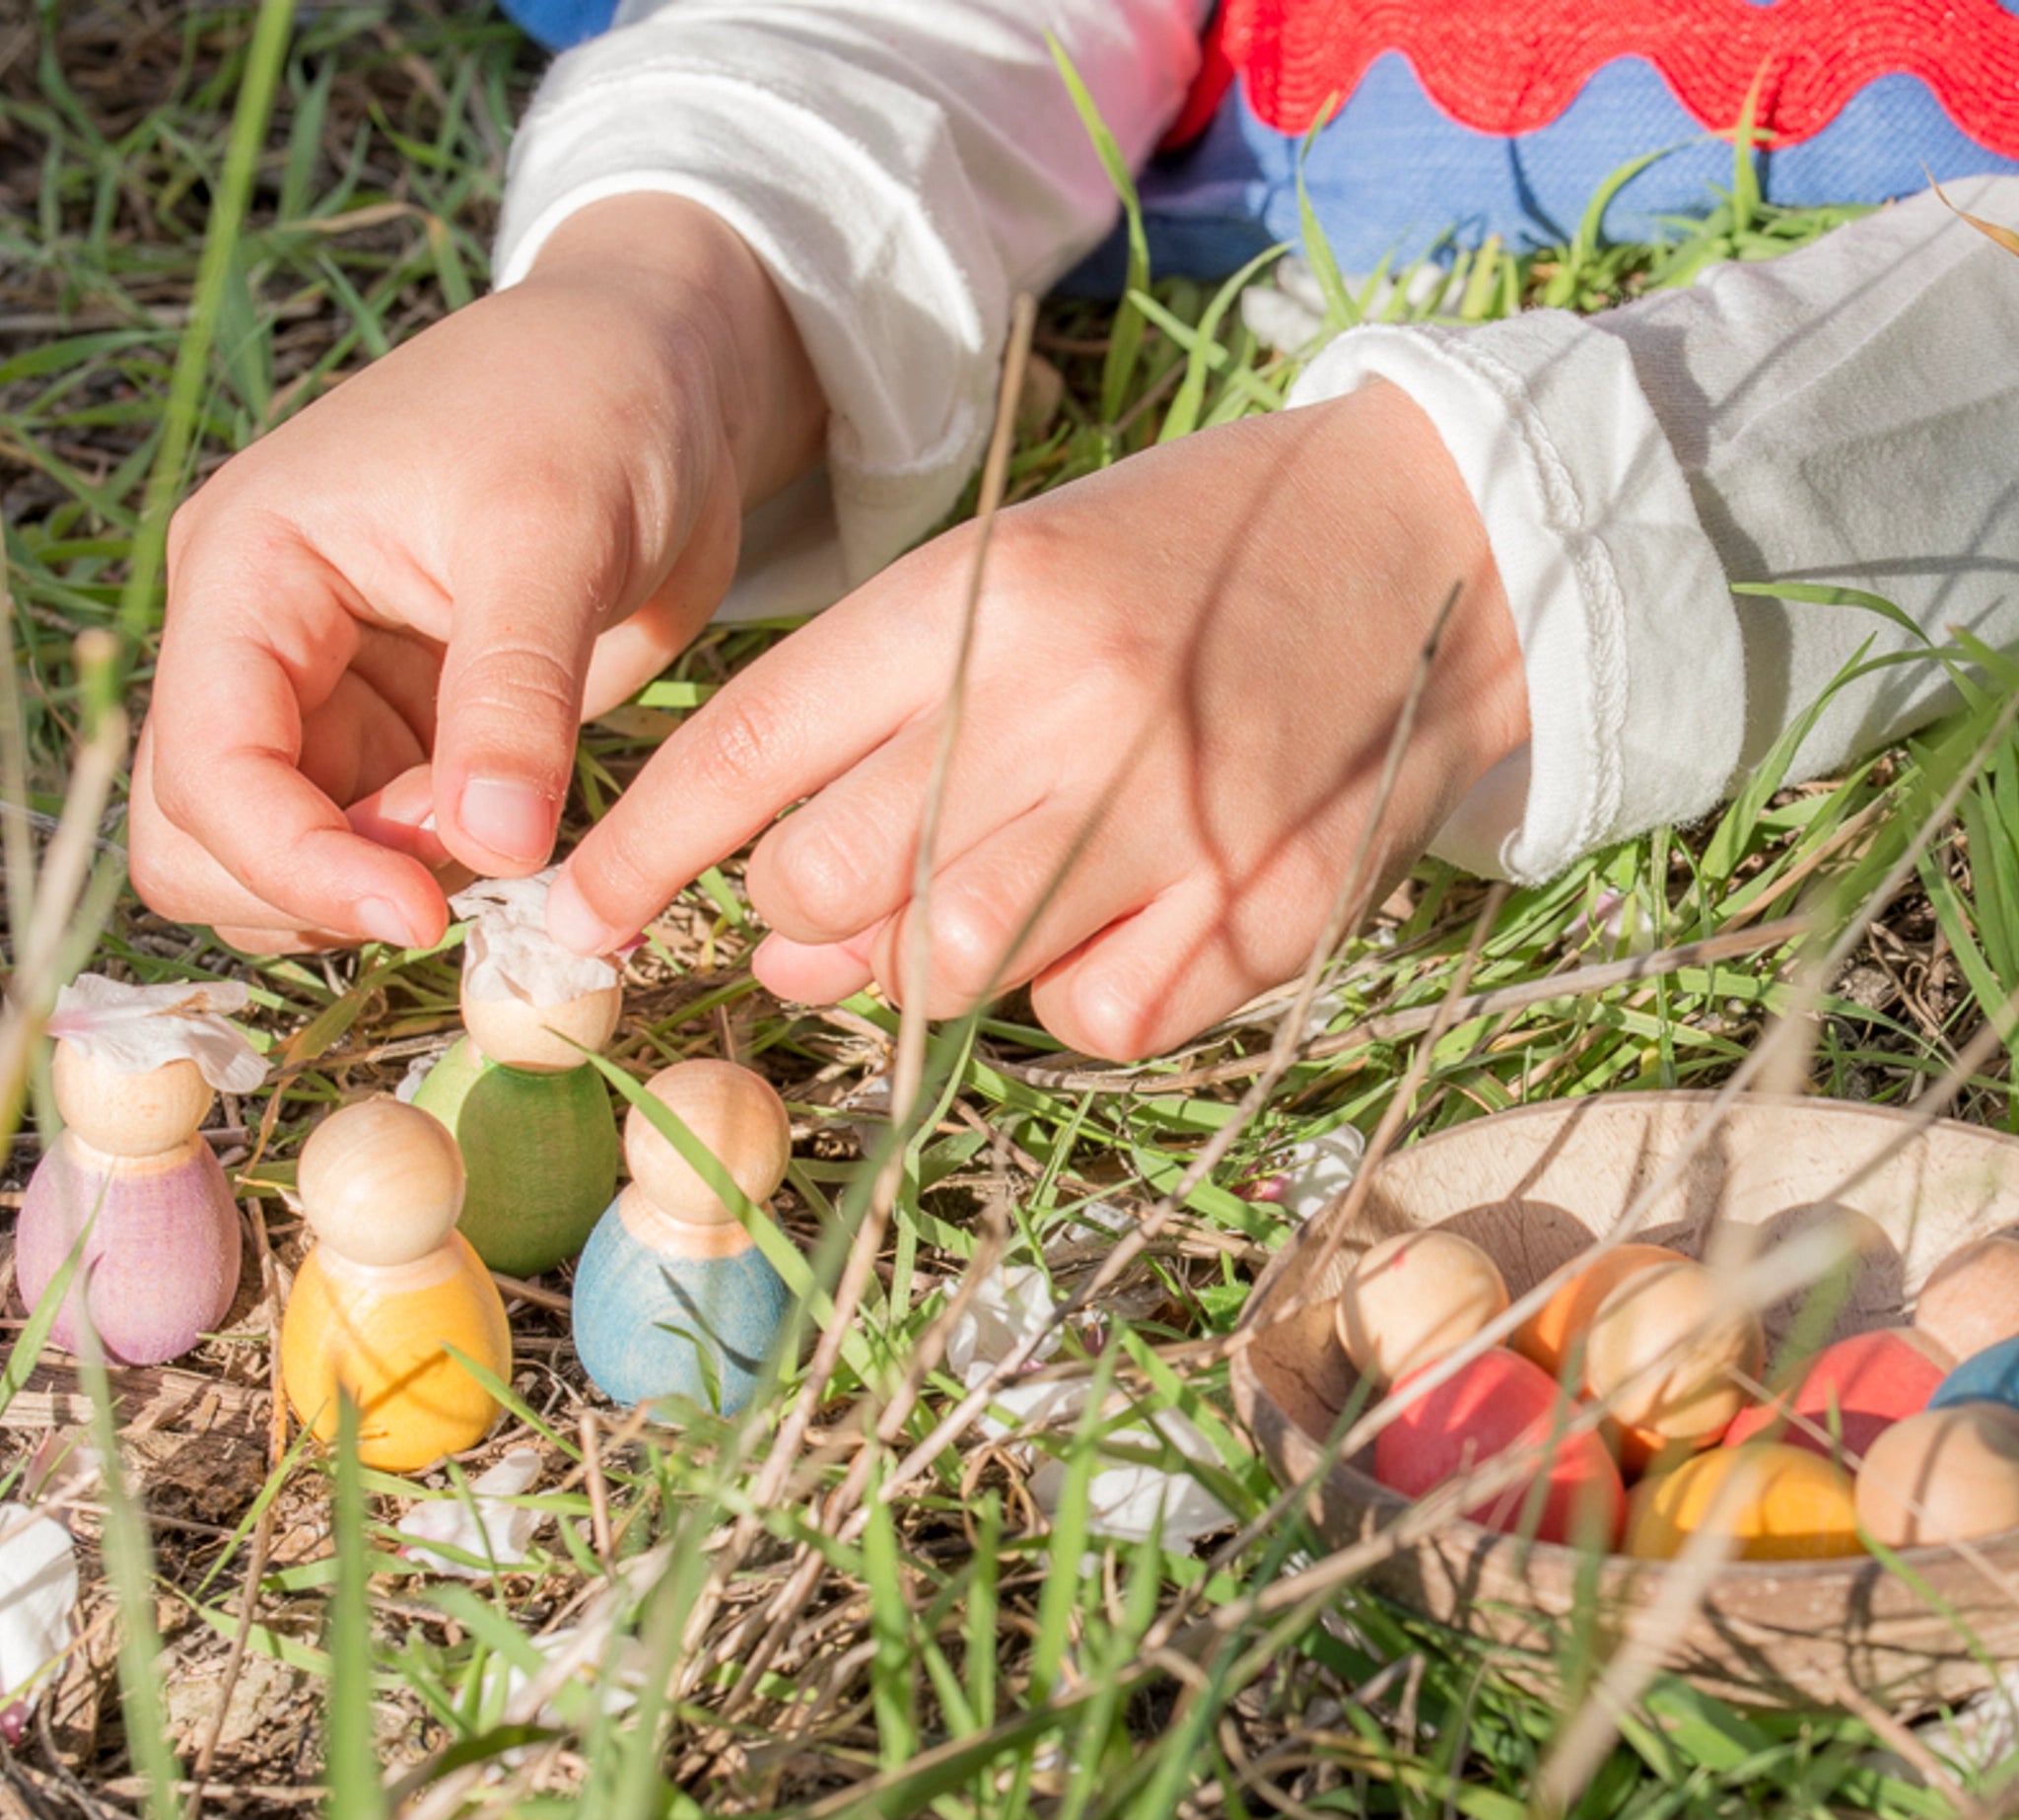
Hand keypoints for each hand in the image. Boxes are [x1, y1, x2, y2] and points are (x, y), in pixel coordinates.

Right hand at [131, 195, 823, 953]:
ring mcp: (327, 697)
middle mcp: (259, 645)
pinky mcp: (402, 735)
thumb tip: (495, 850)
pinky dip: (433, 874)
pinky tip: (516, 829)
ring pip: (283, 861)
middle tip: (474, 848)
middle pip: (205, 839)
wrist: (659, 380)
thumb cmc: (592, 407)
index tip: (423, 914)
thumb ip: (515, 695)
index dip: (296, 866)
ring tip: (502, 824)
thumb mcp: (556, 533)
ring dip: (376, 890)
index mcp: (249, 572)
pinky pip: (377, 848)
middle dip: (321, 885)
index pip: (207, 770)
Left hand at [547, 379, 1528, 1058]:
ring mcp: (1170, 816)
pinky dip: (1074, 994)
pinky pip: (1090, 1019)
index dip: (641, 851)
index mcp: (981, 596)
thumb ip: (885, 724)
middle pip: (827, 886)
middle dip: (800, 919)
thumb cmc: (1189, 564)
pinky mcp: (1261, 909)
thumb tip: (781, 925)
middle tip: (833, 904)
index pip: (750, 749)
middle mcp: (1064, 703)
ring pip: (944, 971)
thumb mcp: (1016, 580)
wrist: (1432, 544)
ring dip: (928, 961)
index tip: (573, 921)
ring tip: (980, 899)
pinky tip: (1118, 917)